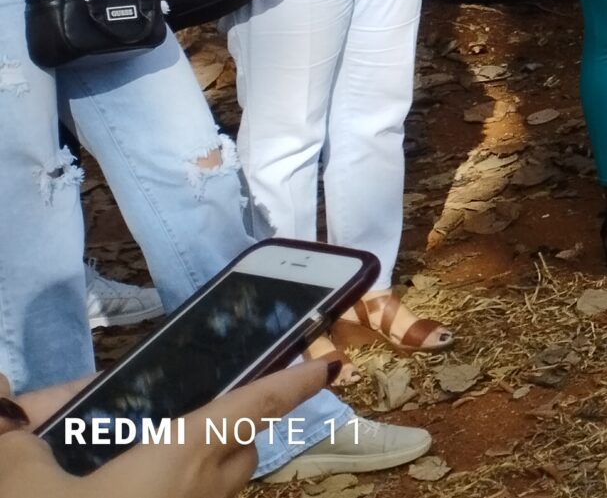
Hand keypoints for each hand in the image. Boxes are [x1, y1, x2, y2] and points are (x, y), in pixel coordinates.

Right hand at [0, 359, 331, 497]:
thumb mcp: (24, 487)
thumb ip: (17, 443)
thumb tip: (5, 407)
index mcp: (182, 457)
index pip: (251, 408)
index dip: (290, 383)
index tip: (328, 367)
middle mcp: (203, 491)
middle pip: (237, 449)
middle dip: (225, 429)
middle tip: (188, 413)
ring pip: (218, 485)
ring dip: (198, 467)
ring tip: (148, 458)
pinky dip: (174, 493)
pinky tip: (132, 489)